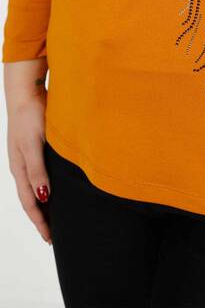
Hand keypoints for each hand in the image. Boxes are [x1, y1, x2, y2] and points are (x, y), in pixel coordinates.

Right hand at [5, 61, 51, 244]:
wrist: (27, 91)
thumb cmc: (29, 116)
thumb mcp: (33, 144)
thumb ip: (38, 171)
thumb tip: (42, 198)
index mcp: (19, 169)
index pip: (30, 203)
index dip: (40, 222)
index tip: (50, 239)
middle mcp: (23, 166)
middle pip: (32, 199)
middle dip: (42, 217)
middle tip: (54, 235)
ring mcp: (29, 156)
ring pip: (37, 187)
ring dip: (46, 203)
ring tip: (58, 216)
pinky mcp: (37, 147)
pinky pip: (43, 173)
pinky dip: (50, 185)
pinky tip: (59, 187)